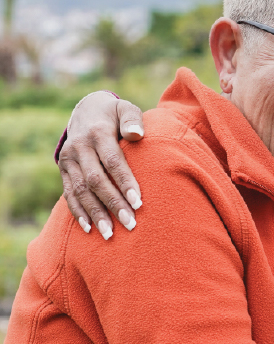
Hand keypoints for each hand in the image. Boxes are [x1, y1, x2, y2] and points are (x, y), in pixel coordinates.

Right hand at [58, 91, 143, 238]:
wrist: (85, 110)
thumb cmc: (115, 114)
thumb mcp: (125, 108)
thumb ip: (132, 119)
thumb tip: (137, 134)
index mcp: (97, 133)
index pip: (112, 162)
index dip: (125, 183)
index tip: (139, 203)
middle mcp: (79, 147)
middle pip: (96, 180)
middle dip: (113, 204)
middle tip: (130, 224)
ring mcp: (68, 159)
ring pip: (80, 190)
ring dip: (95, 213)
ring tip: (110, 234)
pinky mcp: (63, 169)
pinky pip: (68, 193)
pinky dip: (78, 211)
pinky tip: (90, 228)